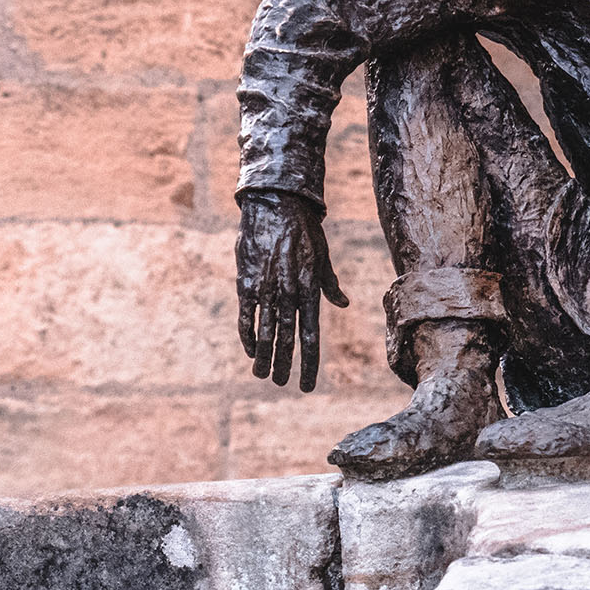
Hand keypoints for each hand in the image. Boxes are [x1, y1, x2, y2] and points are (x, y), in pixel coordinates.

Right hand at [237, 190, 349, 391]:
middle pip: (287, 338)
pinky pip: (247, 315)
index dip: (309, 363)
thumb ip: (329, 284)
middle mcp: (289, 292)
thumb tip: (343, 303)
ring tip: (263, 375)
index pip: (310, 336)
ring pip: (266, 331)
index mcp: (310, 289)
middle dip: (286, 365)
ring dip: (265, 356)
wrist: (276, 204)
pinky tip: (251, 350)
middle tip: (283, 384)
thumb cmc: (304, 231)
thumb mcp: (322, 257)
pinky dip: (248, 334)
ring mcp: (266, 288)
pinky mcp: (247, 281)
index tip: (307, 385)